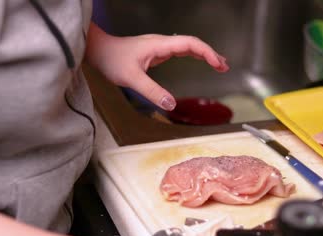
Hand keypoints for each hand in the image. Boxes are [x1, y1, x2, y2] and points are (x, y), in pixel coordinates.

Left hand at [86, 23, 228, 110]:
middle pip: (193, 43)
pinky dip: (193, 56)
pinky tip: (197, 61)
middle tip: (224, 66)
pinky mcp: (156, 53)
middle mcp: (162, 43)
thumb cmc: (112, 59)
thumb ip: (151, 91)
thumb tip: (171, 105)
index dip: (207, 53)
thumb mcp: (131, 78)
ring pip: (187, 46)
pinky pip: (180, 51)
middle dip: (210, 53)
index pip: (190, 44)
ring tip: (218, 64)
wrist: (98, 51)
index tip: (218, 64)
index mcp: (160, 45)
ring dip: (204, 54)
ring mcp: (160, 47)